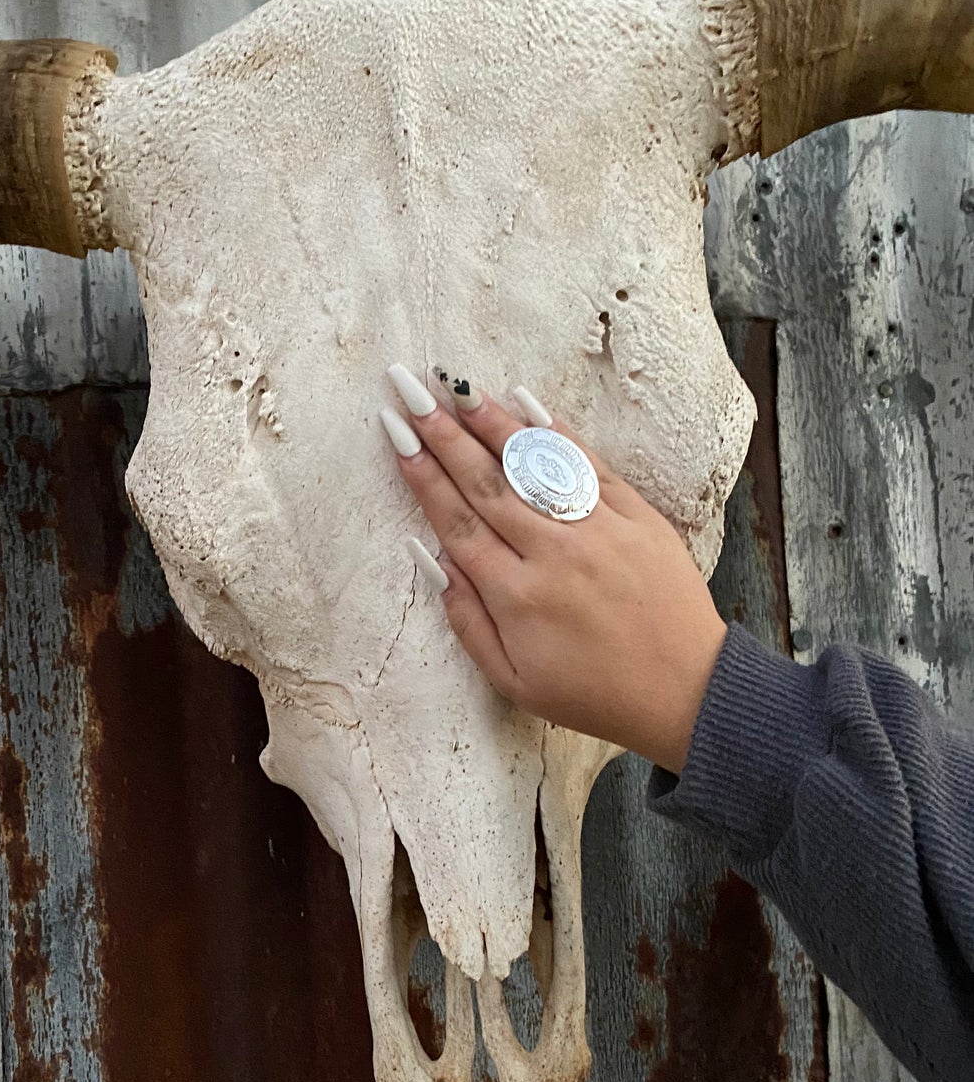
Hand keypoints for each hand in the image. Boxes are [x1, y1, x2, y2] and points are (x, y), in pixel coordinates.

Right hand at [381, 369, 727, 773]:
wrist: (686, 692)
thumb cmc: (594, 694)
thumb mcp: (514, 682)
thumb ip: (468, 622)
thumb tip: (431, 562)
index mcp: (516, 597)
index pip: (456, 523)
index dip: (421, 475)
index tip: (396, 435)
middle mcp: (554, 555)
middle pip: (485, 483)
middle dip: (442, 434)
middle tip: (410, 391)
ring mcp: (598, 531)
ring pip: (534, 466)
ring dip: (491, 423)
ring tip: (457, 387)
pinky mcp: (637, 518)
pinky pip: (589, 465)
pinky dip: (556, 433)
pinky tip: (525, 404)